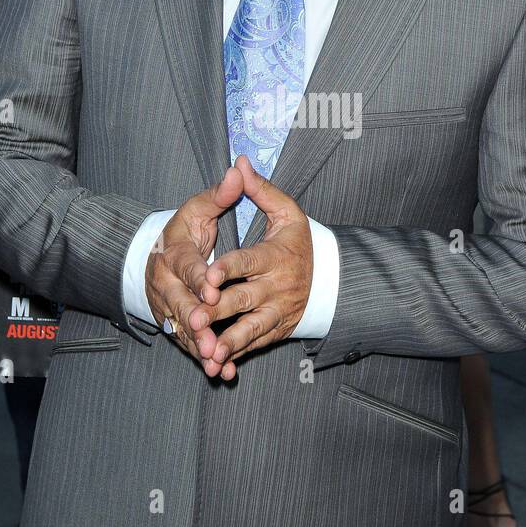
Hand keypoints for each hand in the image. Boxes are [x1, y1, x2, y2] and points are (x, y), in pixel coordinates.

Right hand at [145, 165, 243, 377]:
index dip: (199, 277)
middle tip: (208, 330)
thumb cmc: (183, 231)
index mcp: (173, 252)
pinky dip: (204, 358)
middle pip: (180, 303)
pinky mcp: (176, 325)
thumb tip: (238, 170)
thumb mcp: (198, 209)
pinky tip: (220, 371)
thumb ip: (219, 194)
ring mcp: (169, 307)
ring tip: (215, 359)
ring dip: (200, 345)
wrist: (157, 258)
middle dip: (195, 318)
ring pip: (184, 329)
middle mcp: (166, 283)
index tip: (213, 287)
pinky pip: (190, 344)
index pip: (187, 265)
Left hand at [187, 153, 312, 378]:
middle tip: (195, 317)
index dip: (226, 270)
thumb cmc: (300, 241)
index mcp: (275, 257)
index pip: (246, 262)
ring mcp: (276, 312)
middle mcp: (276, 287)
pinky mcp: (275, 330)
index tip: (207, 276)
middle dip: (218, 310)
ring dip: (228, 342)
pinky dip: (237, 355)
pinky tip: (219, 364)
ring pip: (250, 330)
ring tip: (209, 352)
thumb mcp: (287, 211)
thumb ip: (260, 189)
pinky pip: (255, 344)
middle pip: (243, 300)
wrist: (330, 278)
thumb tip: (239, 162)